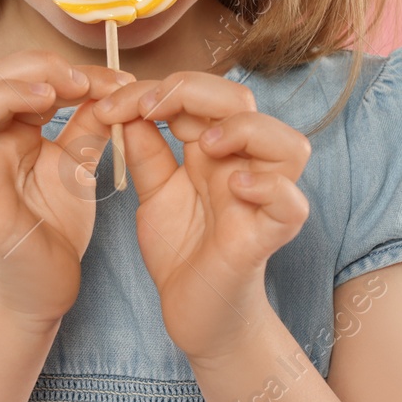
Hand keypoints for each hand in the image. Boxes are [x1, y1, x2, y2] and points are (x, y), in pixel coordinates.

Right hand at [0, 49, 132, 330]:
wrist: (46, 285)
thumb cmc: (53, 224)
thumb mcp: (77, 165)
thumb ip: (90, 125)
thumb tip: (113, 86)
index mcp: (12, 129)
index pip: (21, 74)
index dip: (61, 68)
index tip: (112, 81)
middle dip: (32, 70)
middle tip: (78, 83)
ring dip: (0, 99)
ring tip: (45, 100)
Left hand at [92, 72, 311, 364]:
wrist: (195, 314)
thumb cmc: (182, 251)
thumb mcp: (154, 192)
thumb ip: (146, 151)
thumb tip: (127, 107)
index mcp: (214, 151)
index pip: (199, 94)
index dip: (158, 87)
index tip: (110, 104)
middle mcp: (244, 166)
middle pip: (243, 102)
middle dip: (193, 91)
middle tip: (148, 108)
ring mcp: (261, 201)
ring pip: (289, 145)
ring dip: (244, 131)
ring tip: (202, 144)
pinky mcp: (266, 238)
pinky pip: (291, 205)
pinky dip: (269, 188)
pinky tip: (236, 186)